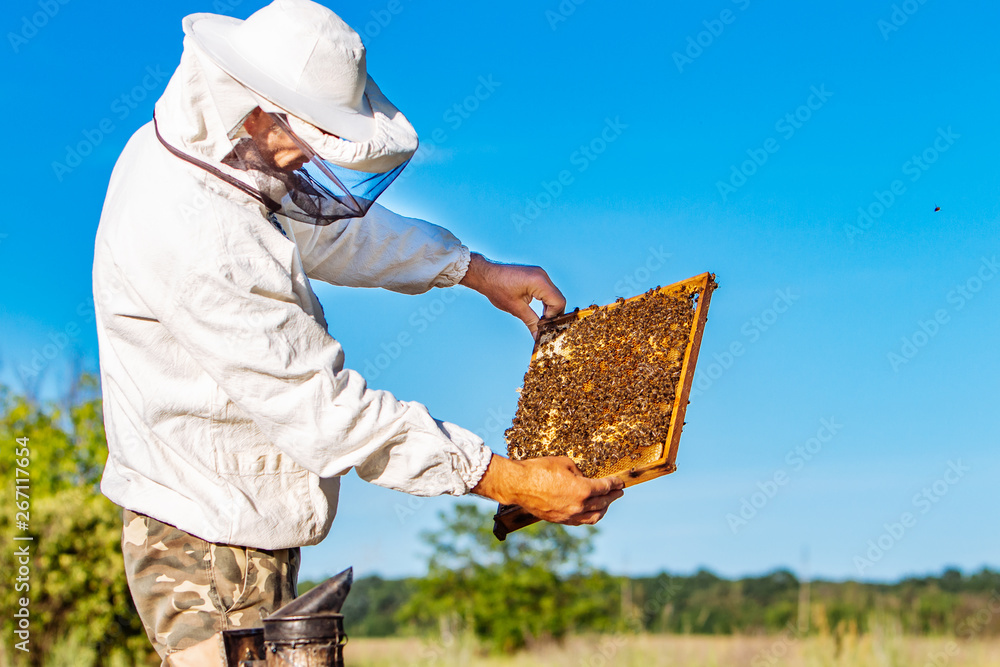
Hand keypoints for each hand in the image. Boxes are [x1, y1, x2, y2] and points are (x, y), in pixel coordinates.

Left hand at [460, 252, 565, 337]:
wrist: (485, 275)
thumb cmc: (497, 289)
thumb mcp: (516, 308)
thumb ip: (531, 322)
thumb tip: (538, 336)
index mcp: (539, 282)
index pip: (558, 302)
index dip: (553, 317)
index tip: (544, 326)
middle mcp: (543, 276)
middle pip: (558, 298)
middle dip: (553, 313)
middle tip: (543, 325)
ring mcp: (540, 274)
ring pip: (554, 295)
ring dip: (550, 308)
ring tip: (540, 320)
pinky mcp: (536, 276)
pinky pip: (547, 290)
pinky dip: (545, 301)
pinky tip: (539, 311)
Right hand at [471, 454, 624, 525]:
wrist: (517, 484)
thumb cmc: (539, 469)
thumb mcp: (564, 463)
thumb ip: (579, 472)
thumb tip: (583, 477)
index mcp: (582, 490)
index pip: (605, 487)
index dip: (614, 483)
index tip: (620, 481)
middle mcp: (579, 506)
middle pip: (603, 503)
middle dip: (613, 496)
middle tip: (619, 492)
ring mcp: (569, 515)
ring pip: (593, 517)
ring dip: (603, 510)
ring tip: (607, 504)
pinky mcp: (559, 520)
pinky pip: (580, 521)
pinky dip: (588, 516)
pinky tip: (589, 511)